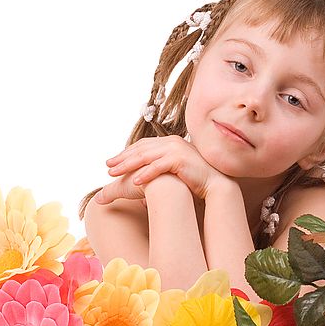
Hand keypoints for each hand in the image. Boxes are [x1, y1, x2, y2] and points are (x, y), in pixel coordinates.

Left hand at [103, 135, 229, 200]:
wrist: (216, 183)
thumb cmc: (196, 179)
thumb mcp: (176, 168)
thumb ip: (162, 167)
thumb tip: (145, 177)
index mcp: (170, 142)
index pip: (143, 146)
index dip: (126, 153)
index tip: (113, 161)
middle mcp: (171, 142)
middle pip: (141, 149)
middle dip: (122, 158)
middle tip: (108, 167)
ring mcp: (176, 149)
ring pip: (145, 157)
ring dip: (128, 165)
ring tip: (114, 174)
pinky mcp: (180, 160)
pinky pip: (158, 167)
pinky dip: (146, 174)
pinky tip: (135, 181)